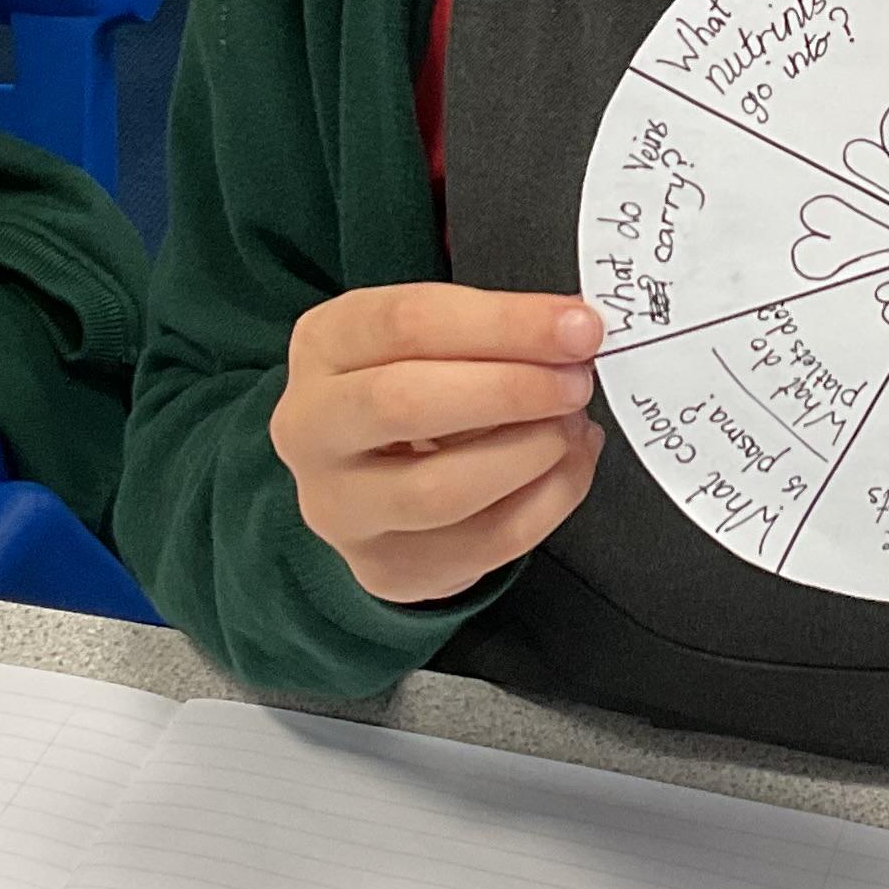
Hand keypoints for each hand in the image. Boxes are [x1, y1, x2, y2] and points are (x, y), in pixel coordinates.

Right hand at [270, 285, 605, 605]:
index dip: (503, 324)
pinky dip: (546, 500)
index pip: (407, 323)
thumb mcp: (430, 335)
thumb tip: (575, 332)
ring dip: (530, 453)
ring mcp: (339, 507)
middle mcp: (311, 427)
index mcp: (323, 346)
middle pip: (404, 402)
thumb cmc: (410, 384)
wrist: (367, 473)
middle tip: (576, 381)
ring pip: (440, 489)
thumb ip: (493, 330)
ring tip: (570, 425)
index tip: (577, 327)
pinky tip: (566, 465)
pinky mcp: (385, 566)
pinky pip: (483, 542)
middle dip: (510, 390)